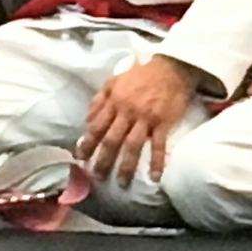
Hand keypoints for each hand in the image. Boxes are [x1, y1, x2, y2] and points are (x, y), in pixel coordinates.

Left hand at [80, 53, 196, 184]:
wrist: (171, 68)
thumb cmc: (141, 75)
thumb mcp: (115, 80)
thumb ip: (99, 99)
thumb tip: (87, 119)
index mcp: (115, 101)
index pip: (97, 126)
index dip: (87, 143)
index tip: (80, 158)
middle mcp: (127, 112)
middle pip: (112, 140)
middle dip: (103, 160)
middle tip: (97, 177)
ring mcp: (146, 118)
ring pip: (132, 145)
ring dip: (126, 165)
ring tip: (121, 182)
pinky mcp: (163, 122)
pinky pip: (159, 145)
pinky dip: (156, 161)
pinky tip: (154, 177)